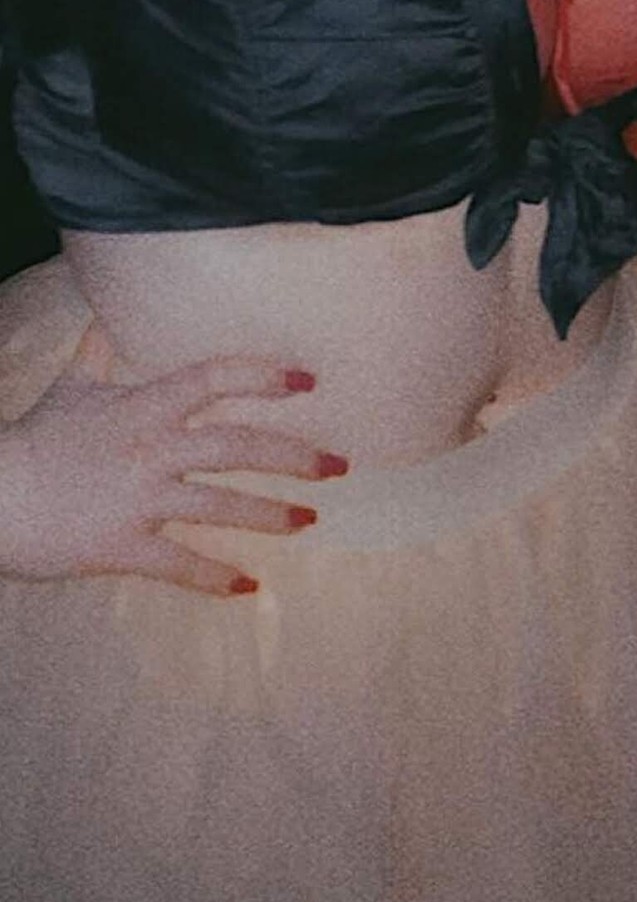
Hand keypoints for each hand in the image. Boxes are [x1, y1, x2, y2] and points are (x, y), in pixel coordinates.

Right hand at [0, 354, 344, 596]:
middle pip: (236, 445)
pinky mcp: (122, 547)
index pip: (213, 377)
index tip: (307, 378)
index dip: (262, 374)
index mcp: (142, 406)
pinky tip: (250, 589)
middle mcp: (150, 448)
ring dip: (271, 515)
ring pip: (220, 505)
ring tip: (311, 521)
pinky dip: (217, 578)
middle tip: (339, 465)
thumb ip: (95, 352)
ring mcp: (138, 499)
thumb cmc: (32, 440)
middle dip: (294, 454)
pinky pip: (180, 564)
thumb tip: (100, 312)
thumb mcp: (69, 388)